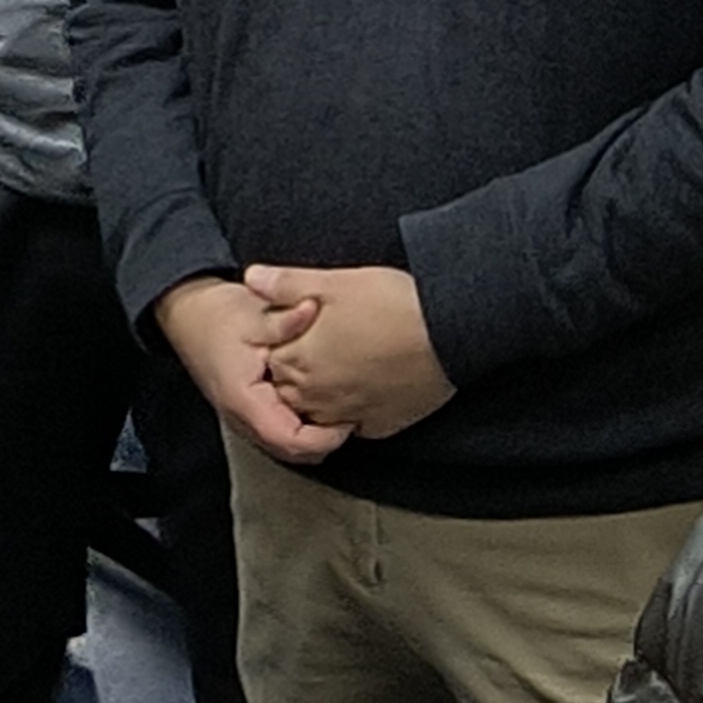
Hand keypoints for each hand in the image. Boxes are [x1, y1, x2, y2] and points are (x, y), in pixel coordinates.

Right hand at [152, 276, 349, 462]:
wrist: (187, 315)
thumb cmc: (216, 316)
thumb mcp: (253, 313)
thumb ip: (285, 317)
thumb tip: (312, 307)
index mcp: (245, 400)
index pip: (289, 440)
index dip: (324, 437)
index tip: (348, 418)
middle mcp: (243, 418)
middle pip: (292, 453)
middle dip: (325, 440)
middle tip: (351, 414)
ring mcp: (246, 419)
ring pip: (288, 448)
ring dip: (315, 436)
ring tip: (339, 410)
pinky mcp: (251, 413)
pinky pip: (282, 433)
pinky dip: (304, 427)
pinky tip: (319, 404)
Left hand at [254, 263, 455, 439]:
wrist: (450, 333)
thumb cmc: (393, 304)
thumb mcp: (335, 283)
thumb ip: (287, 284)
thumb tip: (252, 277)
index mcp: (301, 360)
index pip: (270, 361)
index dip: (282, 344)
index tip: (297, 332)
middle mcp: (319, 395)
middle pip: (291, 390)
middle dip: (299, 372)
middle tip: (321, 348)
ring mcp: (349, 414)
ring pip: (319, 412)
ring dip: (322, 395)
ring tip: (341, 367)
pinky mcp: (380, 425)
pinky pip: (355, 424)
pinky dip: (354, 410)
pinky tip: (366, 387)